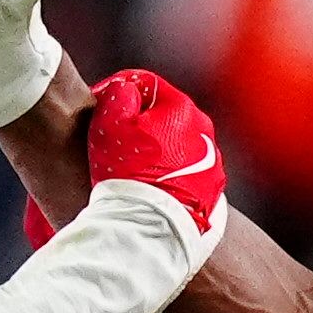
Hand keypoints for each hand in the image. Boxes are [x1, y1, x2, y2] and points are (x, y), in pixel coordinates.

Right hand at [76, 67, 224, 231]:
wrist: (152, 226)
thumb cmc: (127, 173)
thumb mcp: (109, 123)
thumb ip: (117, 95)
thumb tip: (125, 90)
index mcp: (181, 107)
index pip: (146, 86)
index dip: (118, 93)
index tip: (100, 110)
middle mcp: (203, 131)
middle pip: (163, 117)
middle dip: (139, 124)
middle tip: (112, 142)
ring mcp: (212, 163)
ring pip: (176, 146)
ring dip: (155, 152)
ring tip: (130, 170)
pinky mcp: (212, 191)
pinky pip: (185, 175)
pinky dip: (168, 176)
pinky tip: (149, 188)